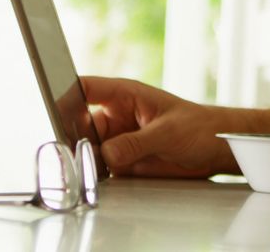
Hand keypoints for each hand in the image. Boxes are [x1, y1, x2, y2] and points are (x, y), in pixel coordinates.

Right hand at [81, 76, 255, 176]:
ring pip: (86, 149)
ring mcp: (118, 140)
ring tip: (82, 167)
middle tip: (69, 150)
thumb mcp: (169, 132)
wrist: (218, 150)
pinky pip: (99, 169)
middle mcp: (117, 117)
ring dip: (82, 159)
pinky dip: (94, 176)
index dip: (65, 94)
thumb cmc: (202, 127)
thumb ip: (136, 142)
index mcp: (125, 95)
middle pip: (78, 124)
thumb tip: (107, 153)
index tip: (52, 108)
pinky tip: (93, 180)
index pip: (85, 88)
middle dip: (70, 137)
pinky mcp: (123, 162)